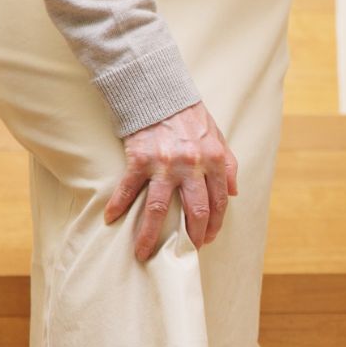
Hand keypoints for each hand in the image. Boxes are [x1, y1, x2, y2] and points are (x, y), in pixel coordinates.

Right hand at [103, 101, 238, 261]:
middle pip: (194, 211)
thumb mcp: (218, 138)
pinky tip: (111, 219)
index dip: (215, 224)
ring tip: (143, 253)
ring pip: (158, 209)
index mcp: (214, 161)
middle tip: (184, 252)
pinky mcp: (140, 159)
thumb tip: (234, 192)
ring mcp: (164, 165)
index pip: (219, 202)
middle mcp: (191, 166)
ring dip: (150, 235)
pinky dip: (118, 205)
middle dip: (191, 236)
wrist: (161, 93)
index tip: (208, 238)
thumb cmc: (191, 117)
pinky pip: (127, 189)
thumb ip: (228, 165)